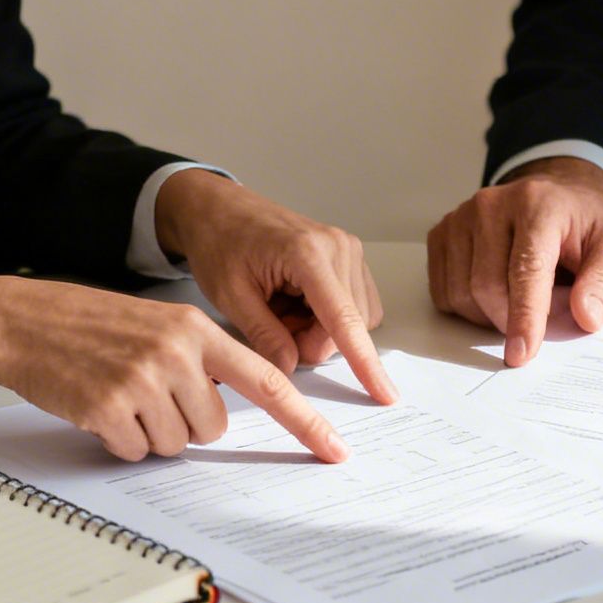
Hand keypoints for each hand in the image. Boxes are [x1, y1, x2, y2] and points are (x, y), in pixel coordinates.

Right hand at [0, 276, 348, 461]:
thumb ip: (200, 360)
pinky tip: (98, 408)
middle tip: (147, 395)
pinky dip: (120, 441)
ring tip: (119, 396)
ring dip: (150, 434)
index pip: (267, 381)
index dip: (305, 421)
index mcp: (197, 329)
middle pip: (214, 427)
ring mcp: (142, 380)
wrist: (22, 322)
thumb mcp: (158, 327)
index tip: (336, 449)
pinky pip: (137, 451)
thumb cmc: (90, 327)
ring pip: (176, 444)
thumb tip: (225, 413)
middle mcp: (176, 352)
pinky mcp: (109, 408)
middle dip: (185, 424)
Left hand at [155, 169, 395, 403]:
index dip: (365, 362)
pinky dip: (326, 317)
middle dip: (313, 340)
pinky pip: (354, 305)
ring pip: (355, 319)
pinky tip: (296, 303)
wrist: (218, 208)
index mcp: (307, 253)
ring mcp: (348, 249)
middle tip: (273, 326)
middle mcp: (338, 247)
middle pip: (349, 325)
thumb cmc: (220, 242)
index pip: (344, 319)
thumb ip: (264, 336)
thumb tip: (290, 369)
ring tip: (281, 309)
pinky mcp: (348, 256)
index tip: (384, 394)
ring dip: (320, 329)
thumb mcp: (231, 295)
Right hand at [425, 156, 602, 366]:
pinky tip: (493, 295)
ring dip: (488, 316)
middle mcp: (493, 205)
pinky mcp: (442, 232)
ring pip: (461, 293)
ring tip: (518, 301)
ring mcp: (461, 217)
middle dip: (509, 321)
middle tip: (537, 323)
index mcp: (539, 205)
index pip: (525, 270)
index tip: (522, 353)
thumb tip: (585, 317)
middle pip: (487, 287)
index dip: (524, 317)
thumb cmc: (583, 223)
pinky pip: (444, 291)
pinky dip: (468, 308)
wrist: (555, 196)